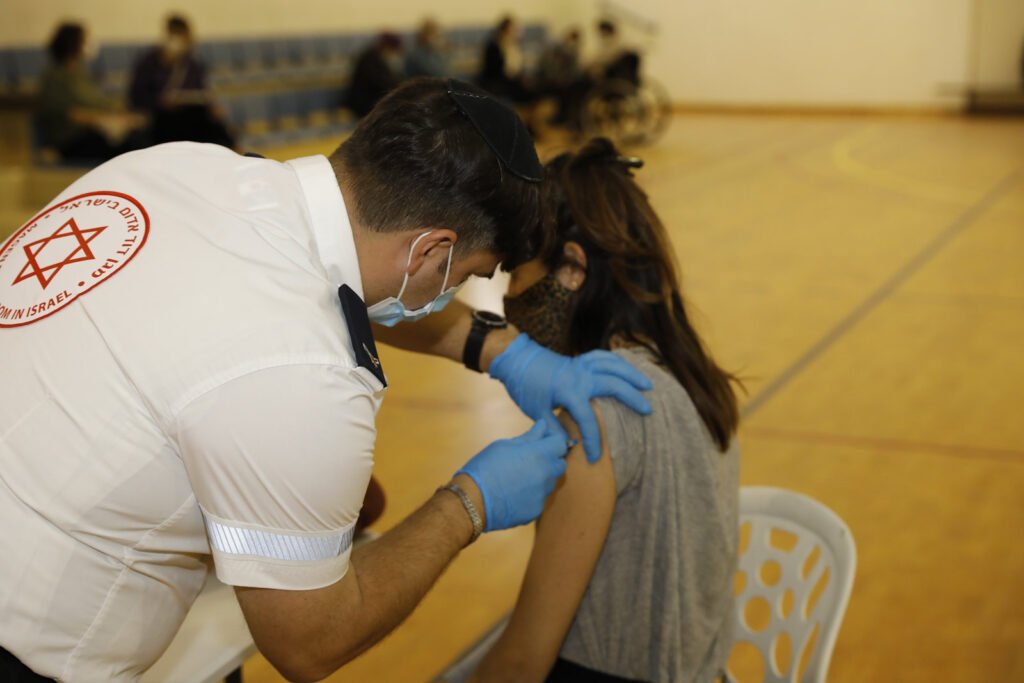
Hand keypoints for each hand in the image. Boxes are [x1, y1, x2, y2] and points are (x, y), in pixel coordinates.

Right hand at [456, 420, 572, 531]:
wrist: (473, 501)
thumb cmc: (485, 467)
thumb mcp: (504, 446)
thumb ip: (528, 437)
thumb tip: (543, 426)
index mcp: (539, 454)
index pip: (561, 443)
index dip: (552, 440)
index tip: (542, 441)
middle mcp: (546, 474)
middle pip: (560, 464)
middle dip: (551, 460)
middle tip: (531, 459)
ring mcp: (542, 495)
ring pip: (550, 483)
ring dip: (542, 478)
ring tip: (519, 477)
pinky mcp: (536, 511)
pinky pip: (540, 499)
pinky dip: (532, 495)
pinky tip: (514, 493)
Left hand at [489, 334, 652, 461]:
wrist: (516, 359)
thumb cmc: (525, 386)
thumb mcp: (535, 411)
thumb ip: (553, 429)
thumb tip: (567, 445)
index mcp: (568, 391)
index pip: (587, 419)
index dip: (592, 440)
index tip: (594, 457)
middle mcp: (579, 376)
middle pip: (613, 385)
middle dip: (631, 398)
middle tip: (647, 410)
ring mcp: (581, 365)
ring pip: (613, 366)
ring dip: (631, 374)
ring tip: (648, 385)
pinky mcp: (579, 359)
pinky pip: (603, 356)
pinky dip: (617, 361)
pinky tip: (627, 368)